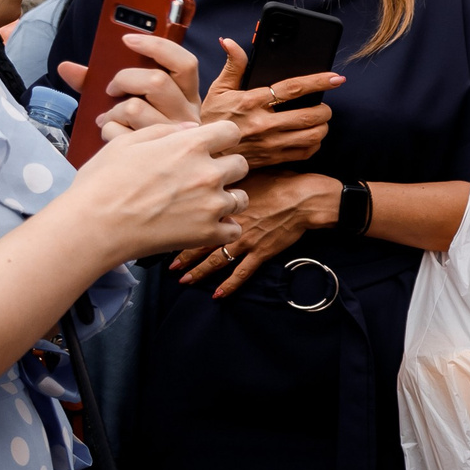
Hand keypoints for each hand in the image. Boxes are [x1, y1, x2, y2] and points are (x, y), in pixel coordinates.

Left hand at [56, 34, 208, 140]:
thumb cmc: (136, 125)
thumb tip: (66, 68)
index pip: (184, 63)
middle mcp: (186, 112)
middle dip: (124, 80)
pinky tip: (112, 134)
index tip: (128, 40)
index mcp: (186, 93)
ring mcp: (174, 134)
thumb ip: (98, 80)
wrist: (144, 169)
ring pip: (135, 108)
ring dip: (112, 111)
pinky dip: (108, 130)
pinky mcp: (158, 153)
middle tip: (110, 89)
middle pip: (156, 82)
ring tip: (107, 118)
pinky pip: (122, 133)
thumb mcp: (127, 98)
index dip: (157, 47)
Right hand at [62, 117, 250, 259]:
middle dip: (226, 168)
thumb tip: (191, 128)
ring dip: (227, 199)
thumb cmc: (103, 182)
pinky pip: (234, 230)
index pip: (231, 131)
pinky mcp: (208, 234)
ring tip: (203, 204)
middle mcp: (208, 173)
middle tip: (203, 177)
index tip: (212, 146)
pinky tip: (206, 225)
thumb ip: (163, 131)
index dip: (222, 138)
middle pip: (241, 165)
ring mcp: (212, 205)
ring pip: (241, 198)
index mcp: (190, 145)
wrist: (95, 225)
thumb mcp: (126, 143)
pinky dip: (223, 228)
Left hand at [173, 170, 337, 297]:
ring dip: (199, 272)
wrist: (303, 198)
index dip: (178, 227)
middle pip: (199, 242)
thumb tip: (211, 178)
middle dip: (182, 255)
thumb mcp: (246, 175)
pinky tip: (218, 294)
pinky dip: (229, 285)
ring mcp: (245, 241)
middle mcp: (230, 225)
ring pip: (216, 260)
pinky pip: (242, 273)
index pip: (195, 217)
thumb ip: (226, 182)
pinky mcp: (260, 253)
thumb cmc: (279, 182)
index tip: (166, 232)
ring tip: (185, 280)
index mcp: (225, 204)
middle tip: (168, 265)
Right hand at [201, 37, 341, 167]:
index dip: (318, 82)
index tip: (336, 78)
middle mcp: (264, 123)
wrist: (208, 153)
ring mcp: (270, 143)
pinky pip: (305, 152)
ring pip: (312, 135)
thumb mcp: (219, 89)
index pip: (292, 88)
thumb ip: (233, 65)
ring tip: (319, 120)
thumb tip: (230, 42)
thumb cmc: (213, 118)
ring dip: (322, 127)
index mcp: (251, 102)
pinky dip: (314, 144)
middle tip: (324, 106)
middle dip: (324, 109)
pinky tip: (310, 136)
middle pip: (309, 115)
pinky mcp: (274, 158)